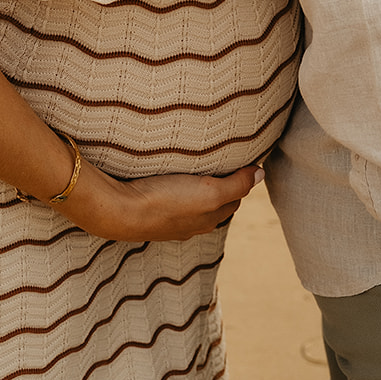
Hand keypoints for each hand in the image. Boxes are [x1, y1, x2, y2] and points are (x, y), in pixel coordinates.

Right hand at [64, 161, 262, 242]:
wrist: (120, 211)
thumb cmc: (166, 201)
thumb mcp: (209, 192)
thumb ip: (236, 184)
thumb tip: (261, 173)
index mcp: (209, 219)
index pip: (234, 196)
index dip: (240, 178)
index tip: (240, 157)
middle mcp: (192, 223)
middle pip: (216, 200)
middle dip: (223, 182)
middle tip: (224, 156)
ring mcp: (170, 219)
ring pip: (194, 199)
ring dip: (200, 184)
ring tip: (199, 162)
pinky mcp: (151, 209)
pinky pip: (173, 197)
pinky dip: (180, 187)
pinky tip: (172, 174)